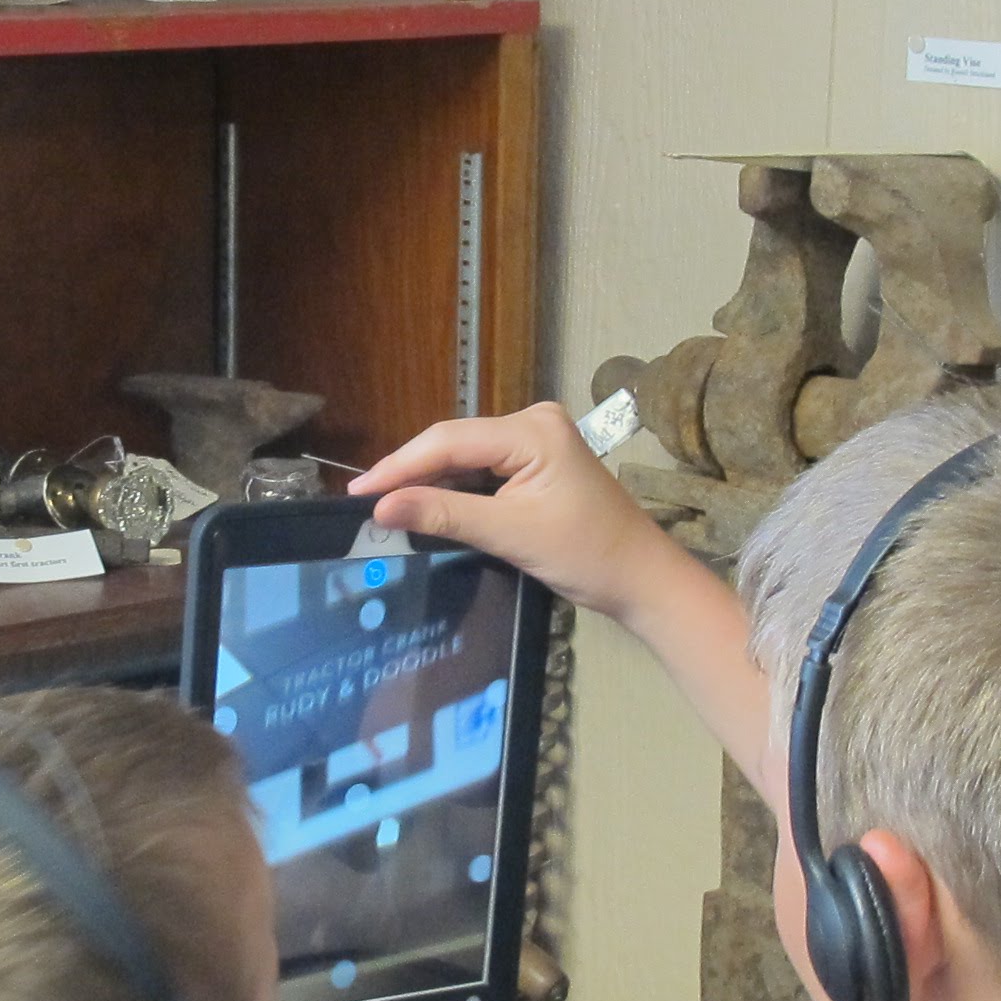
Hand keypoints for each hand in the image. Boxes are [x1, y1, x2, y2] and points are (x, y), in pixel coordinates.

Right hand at [356, 403, 677, 625]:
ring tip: (385, 503)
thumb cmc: (586, 555)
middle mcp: (534, 421)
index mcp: (532, 429)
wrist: (642, 578)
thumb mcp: (510, 534)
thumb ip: (444, 515)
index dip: (400, 466)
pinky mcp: (538, 461)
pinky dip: (456, 488)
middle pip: (455, 443)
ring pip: (466, 456)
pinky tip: (427, 503)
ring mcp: (538, 440)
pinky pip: (484, 468)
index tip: (358, 493)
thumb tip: (382, 508)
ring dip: (430, 481)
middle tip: (365, 502)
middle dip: (411, 472)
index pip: (448, 441)